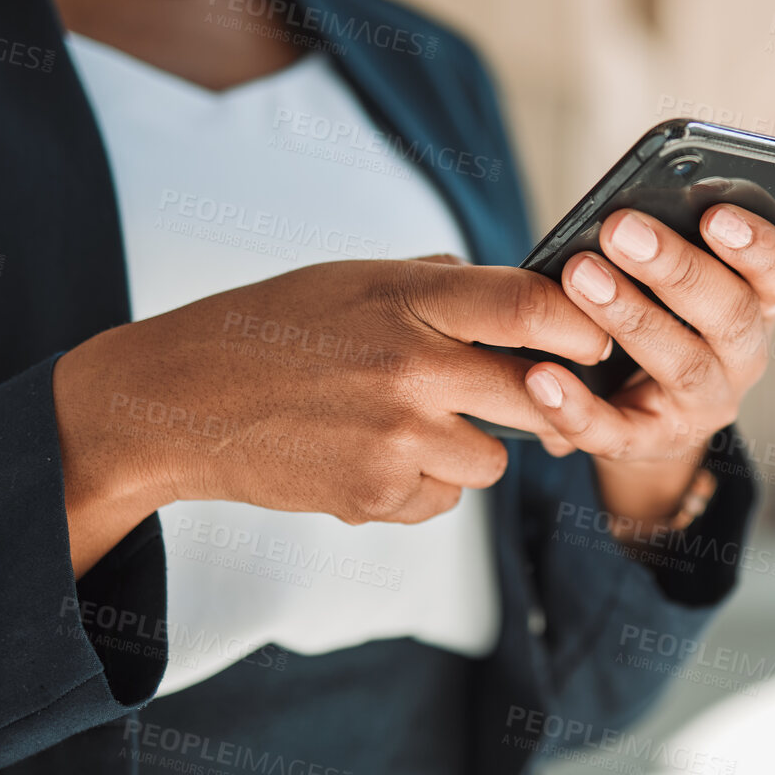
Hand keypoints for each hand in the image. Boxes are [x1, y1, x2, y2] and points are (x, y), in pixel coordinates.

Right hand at [54, 257, 609, 574]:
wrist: (178, 402)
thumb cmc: (272, 328)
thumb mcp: (357, 278)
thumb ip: (444, 285)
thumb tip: (530, 296)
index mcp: (410, 297)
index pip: (532, 305)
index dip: (581, 324)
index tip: (595, 337)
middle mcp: (412, 366)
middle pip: (539, 393)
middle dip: (547, 399)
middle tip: (535, 394)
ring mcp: (396, 436)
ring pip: (497, 457)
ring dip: (471, 445)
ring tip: (408, 421)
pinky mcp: (376, 494)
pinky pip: (445, 495)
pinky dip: (424, 482)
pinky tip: (371, 453)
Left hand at [520, 204, 774, 535]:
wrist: (643, 411)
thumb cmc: (658, 316)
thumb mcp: (674, 281)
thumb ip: (666, 243)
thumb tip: (625, 214)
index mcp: (758, 306)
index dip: (762, 247)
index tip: (716, 214)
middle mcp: (743, 359)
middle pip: (732, 316)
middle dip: (677, 270)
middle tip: (620, 229)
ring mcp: (703, 406)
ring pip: (683, 365)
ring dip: (631, 317)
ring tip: (580, 275)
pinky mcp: (651, 444)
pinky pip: (616, 432)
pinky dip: (577, 407)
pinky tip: (541, 376)